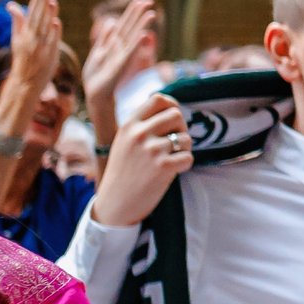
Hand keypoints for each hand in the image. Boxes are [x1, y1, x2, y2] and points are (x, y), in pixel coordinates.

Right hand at [0, 0, 62, 131]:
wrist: (25, 83)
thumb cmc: (23, 60)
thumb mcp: (18, 40)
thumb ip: (18, 22)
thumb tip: (11, 5)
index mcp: (23, 34)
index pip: (31, 13)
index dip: (36, 0)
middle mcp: (31, 39)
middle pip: (38, 17)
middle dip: (42, 2)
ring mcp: (40, 47)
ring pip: (44, 28)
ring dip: (48, 14)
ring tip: (52, 0)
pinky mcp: (49, 55)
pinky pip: (51, 42)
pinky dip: (53, 32)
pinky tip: (56, 22)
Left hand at [84, 0, 157, 115]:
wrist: (94, 94)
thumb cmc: (96, 76)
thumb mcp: (97, 52)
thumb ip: (104, 38)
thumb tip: (109, 21)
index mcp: (113, 43)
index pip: (124, 24)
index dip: (131, 12)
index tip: (141, 0)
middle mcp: (120, 48)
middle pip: (130, 27)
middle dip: (138, 14)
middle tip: (150, 0)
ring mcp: (121, 56)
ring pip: (132, 37)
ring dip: (141, 25)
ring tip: (151, 13)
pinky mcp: (120, 66)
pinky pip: (129, 53)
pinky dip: (136, 44)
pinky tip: (142, 34)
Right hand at [92, 102, 192, 228]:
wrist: (115, 203)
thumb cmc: (124, 171)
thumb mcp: (125, 141)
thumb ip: (143, 124)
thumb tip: (172, 106)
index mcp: (129, 125)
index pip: (158, 99)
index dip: (171, 107)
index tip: (171, 122)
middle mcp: (139, 134)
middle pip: (176, 115)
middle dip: (181, 128)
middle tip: (175, 143)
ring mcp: (151, 150)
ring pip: (185, 137)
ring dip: (184, 149)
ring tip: (171, 159)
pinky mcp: (163, 167)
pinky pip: (188, 157)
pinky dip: (185, 164)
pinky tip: (172, 171)